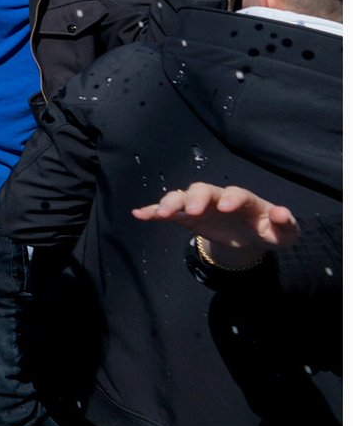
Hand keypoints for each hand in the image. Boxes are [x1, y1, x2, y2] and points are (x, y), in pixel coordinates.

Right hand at [132, 182, 298, 266]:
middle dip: (196, 197)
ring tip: (163, 213)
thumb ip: (285, 224)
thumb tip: (281, 213)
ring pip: (182, 196)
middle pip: (204, 190)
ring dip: (171, 202)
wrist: (249, 235)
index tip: (226, 206)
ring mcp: (200, 206)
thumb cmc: (267, 232)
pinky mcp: (186, 216)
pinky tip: (139, 214)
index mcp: (243, 200)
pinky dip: (152, 211)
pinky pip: (166, 211)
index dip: (231, 198)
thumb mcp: (283, 234)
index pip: (236, 194)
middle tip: (191, 210)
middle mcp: (218, 198)